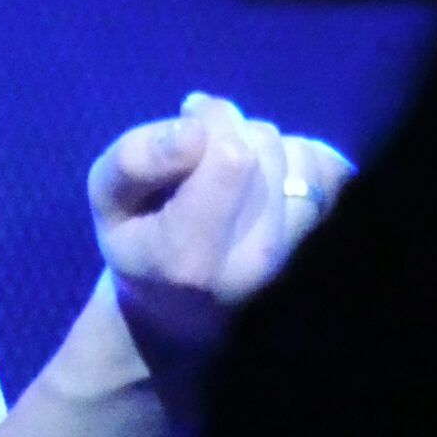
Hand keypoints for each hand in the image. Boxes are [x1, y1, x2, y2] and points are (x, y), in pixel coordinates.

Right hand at [87, 91, 353, 354]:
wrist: (180, 314)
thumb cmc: (137, 245)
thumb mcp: (107, 201)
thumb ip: (135, 160)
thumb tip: (193, 127)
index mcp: (190, 257)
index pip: (232, 157)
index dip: (210, 122)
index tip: (186, 129)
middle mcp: (256, 260)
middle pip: (263, 147)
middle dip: (231, 127)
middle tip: (201, 148)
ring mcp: (297, 258)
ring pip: (296, 153)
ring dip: (262, 142)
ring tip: (230, 168)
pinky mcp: (322, 246)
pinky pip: (329, 169)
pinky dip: (298, 155)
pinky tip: (266, 175)